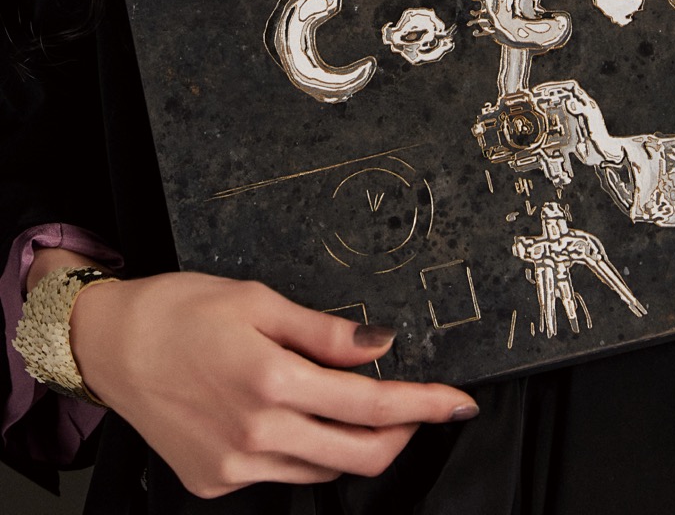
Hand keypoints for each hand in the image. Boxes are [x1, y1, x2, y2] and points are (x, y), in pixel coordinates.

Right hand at [68, 271, 477, 498]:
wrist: (108, 344)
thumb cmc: (181, 311)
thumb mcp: (260, 301)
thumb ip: (327, 331)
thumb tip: (381, 345)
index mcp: (272, 382)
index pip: (372, 404)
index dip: (424, 405)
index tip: (457, 402)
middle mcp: (256, 435)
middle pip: (360, 454)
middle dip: (402, 431)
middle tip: (417, 404)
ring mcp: (234, 466)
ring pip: (325, 469)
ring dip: (356, 441)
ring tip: (355, 401)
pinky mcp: (214, 481)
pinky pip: (285, 474)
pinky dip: (310, 450)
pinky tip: (300, 416)